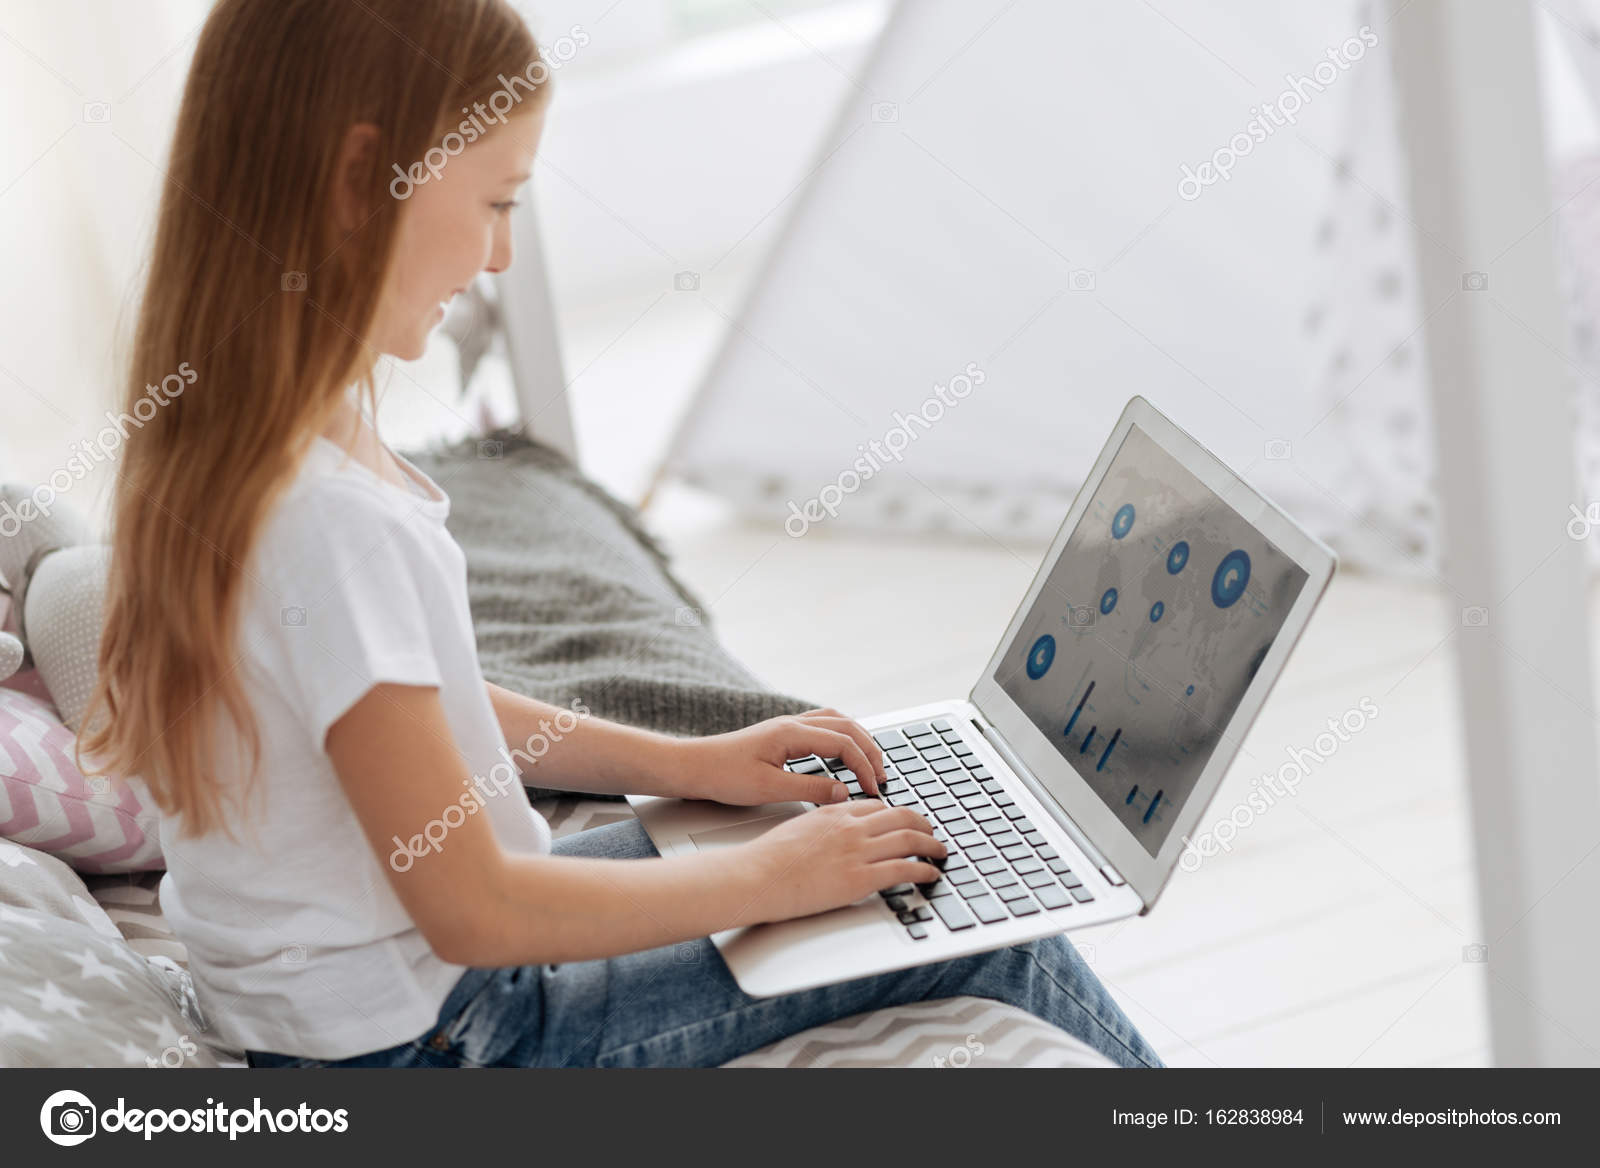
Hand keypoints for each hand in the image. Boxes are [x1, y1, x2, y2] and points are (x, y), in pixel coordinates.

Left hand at [672, 708, 889, 805]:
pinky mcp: (781, 733)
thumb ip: (809, 789)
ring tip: (871, 762)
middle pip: (847, 727)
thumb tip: (844, 792)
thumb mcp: (768, 789)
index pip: (844, 744)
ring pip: (836, 722)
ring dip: (858, 739)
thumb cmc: (723, 776)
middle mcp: (792, 723)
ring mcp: (787, 725)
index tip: (874, 789)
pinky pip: (822, 725)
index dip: (864, 766)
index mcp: (791, 733)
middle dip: (870, 751)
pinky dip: (841, 735)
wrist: (693, 766)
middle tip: (883, 776)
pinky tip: (843, 751)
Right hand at [740, 799, 945, 922]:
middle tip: (932, 833)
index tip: (905, 821)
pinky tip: (930, 875)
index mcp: (835, 813)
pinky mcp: (860, 878)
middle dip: (924, 824)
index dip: (898, 813)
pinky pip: (905, 869)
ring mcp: (857, 852)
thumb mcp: (798, 828)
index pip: (878, 806)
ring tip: (940, 852)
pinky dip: (924, 871)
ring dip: (932, 846)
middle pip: (903, 816)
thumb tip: (832, 834)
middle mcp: (851, 827)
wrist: (756, 876)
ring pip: (910, 839)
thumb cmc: (768, 858)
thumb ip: (822, 825)